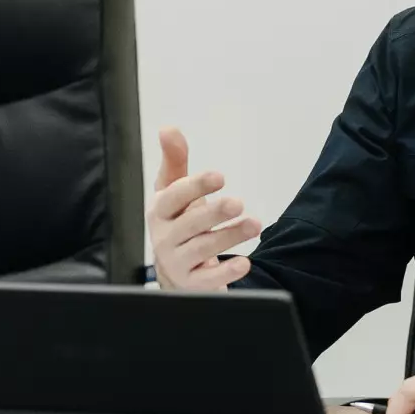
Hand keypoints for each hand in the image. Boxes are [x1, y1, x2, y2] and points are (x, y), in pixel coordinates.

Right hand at [147, 127, 261, 290]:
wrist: (177, 270)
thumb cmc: (178, 223)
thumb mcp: (174, 192)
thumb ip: (175, 161)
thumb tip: (167, 129)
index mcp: (159, 211)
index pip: (173, 196)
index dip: (195, 186)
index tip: (220, 176)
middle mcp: (164, 237)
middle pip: (189, 224)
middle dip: (214, 213)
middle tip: (238, 203)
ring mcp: (176, 262)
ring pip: (202, 249)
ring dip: (229, 237)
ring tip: (254, 225)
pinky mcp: (191, 284)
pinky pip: (207, 280)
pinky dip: (226, 273)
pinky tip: (244, 264)